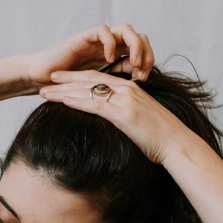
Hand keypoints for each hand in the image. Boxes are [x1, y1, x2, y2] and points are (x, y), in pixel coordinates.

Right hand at [22, 23, 153, 90]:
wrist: (40, 82)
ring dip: (134, 45)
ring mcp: (96, 42)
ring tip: (133, 63)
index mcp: (114, 60)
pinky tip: (110, 59)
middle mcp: (108, 48)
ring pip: (125, 30)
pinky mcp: (83, 38)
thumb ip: (112, 94)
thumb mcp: (96, 95)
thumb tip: (132, 108)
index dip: (148, 63)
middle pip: (139, 38)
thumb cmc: (65, 91)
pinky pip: (103, 31)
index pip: (141, 53)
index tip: (144, 81)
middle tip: (142, 71)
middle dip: (146, 52)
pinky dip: (111, 43)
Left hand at [38, 69, 194, 164]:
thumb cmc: (161, 138)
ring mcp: (126, 101)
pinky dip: (77, 101)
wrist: (177, 145)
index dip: (78, 77)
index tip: (61, 78)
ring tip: (45, 91)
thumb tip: (115, 123)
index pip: (100, 79)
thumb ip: (126, 116)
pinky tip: (62, 100)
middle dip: (66, 79)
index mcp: (131, 90)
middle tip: (47, 78)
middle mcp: (127, 90)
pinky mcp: (124, 114)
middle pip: (90, 80)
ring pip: (88, 90)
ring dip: (64, 90)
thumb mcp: (141, 122)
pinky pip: (96, 104)